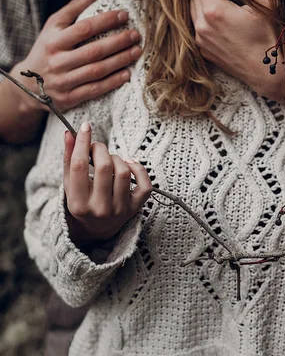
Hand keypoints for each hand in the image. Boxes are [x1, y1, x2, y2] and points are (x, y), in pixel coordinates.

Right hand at [12, 0, 141, 112]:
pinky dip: (113, 82)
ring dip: (120, 61)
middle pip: (93, 51)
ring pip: (96, 71)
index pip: (84, 28)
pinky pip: (95, 89)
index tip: (124, 15)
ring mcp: (63, 81)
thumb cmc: (46, 49)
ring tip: (137, 51)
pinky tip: (127, 74)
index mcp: (54, 40)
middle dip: (118, 42)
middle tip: (135, 34)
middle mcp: (57, 61)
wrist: (27, 85)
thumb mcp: (52, 27)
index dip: (106, 21)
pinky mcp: (69, 98)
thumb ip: (72, 10)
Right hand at [63, 122, 151, 244]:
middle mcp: (99, 209)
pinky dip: (138, 169)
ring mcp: (119, 210)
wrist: (97, 228)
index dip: (83, 142)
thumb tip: (69, 133)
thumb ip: (69, 158)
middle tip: (96, 148)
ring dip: (117, 158)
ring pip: (123, 172)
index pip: (79, 166)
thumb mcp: (69, 183)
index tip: (86, 126)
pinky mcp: (135, 208)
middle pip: (103, 167)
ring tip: (109, 160)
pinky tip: (129, 164)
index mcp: (78, 203)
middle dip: (100, 149)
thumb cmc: (82, 200)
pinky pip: (144, 184)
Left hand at [189, 0, 283, 99]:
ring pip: (193, 10)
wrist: (269, 72)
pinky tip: (210, 7)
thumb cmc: (271, 37)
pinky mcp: (204, 50)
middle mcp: (202, 26)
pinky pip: (197, 25)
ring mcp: (201, 40)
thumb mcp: (264, 2)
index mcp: (215, 11)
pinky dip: (201, 12)